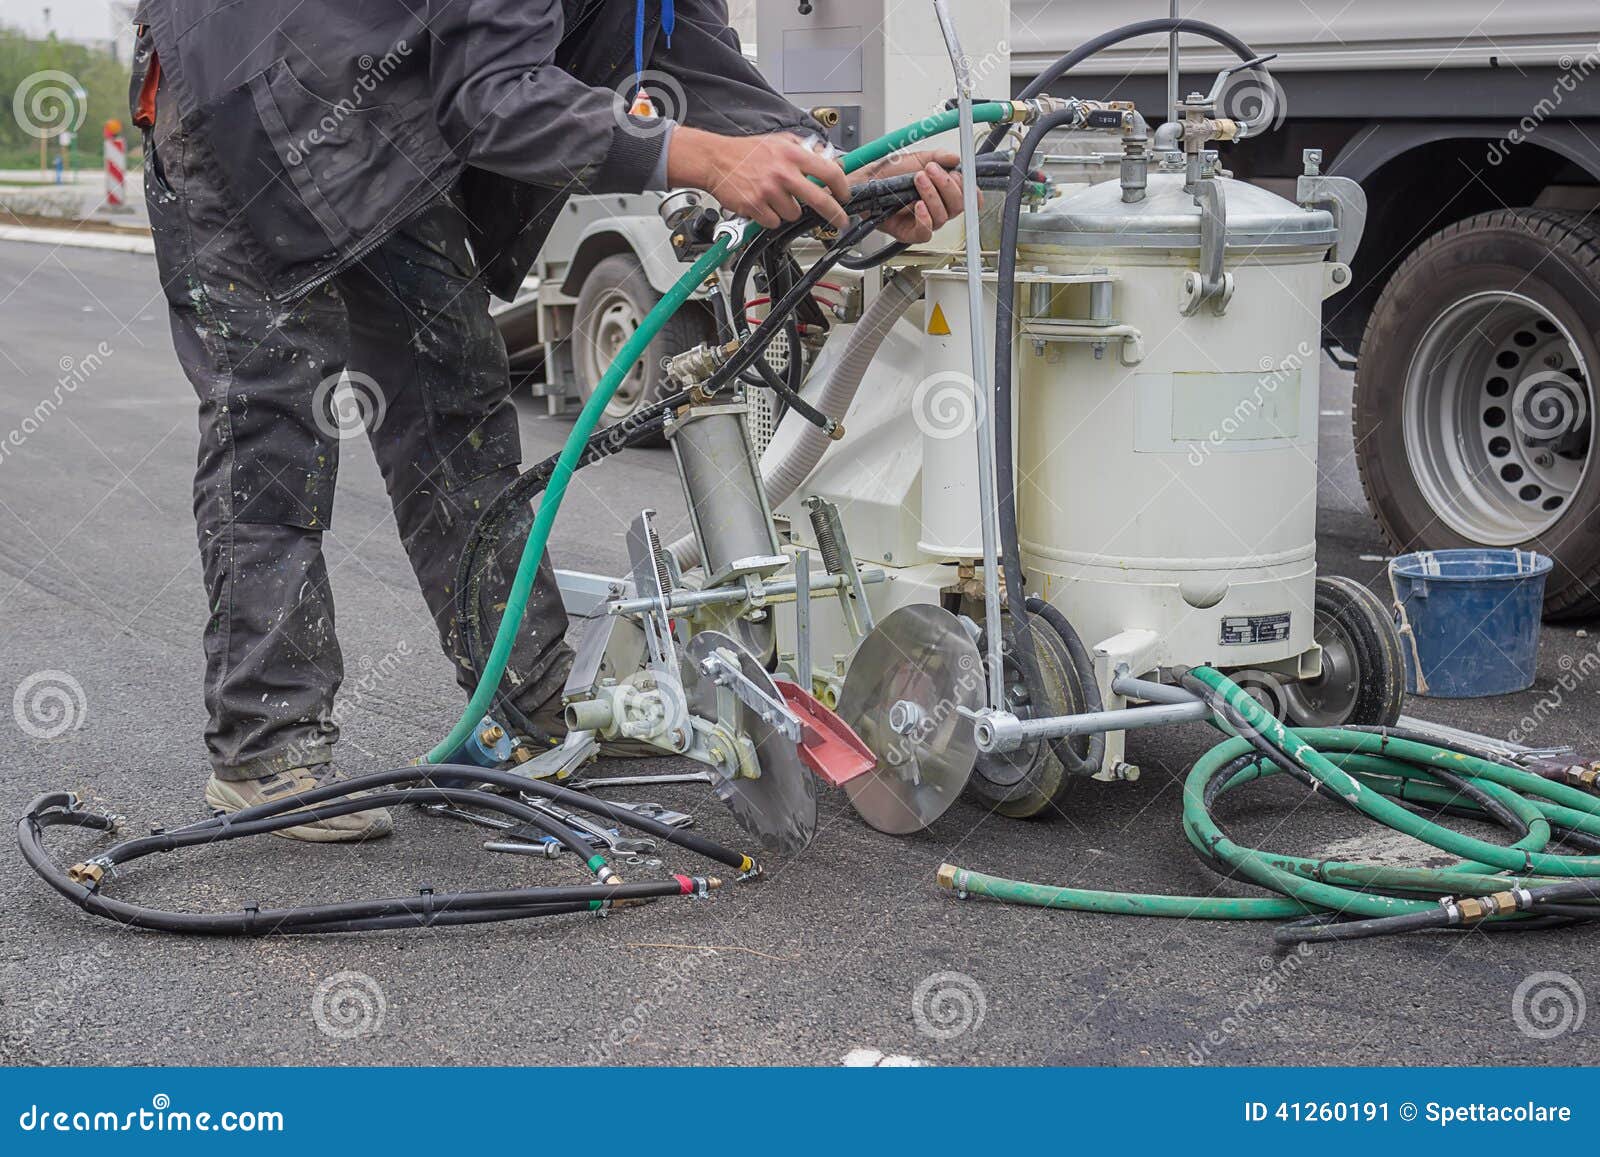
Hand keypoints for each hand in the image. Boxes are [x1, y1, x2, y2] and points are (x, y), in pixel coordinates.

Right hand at [667, 126, 851, 229]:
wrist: (715, 160)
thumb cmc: (747, 151)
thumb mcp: (779, 141)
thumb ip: (805, 149)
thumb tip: (830, 160)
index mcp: (793, 154)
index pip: (829, 172)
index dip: (842, 188)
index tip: (844, 196)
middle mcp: (783, 173)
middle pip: (820, 201)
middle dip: (834, 214)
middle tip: (840, 220)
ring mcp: (769, 191)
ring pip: (794, 214)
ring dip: (788, 210)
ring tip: (775, 197)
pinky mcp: (756, 207)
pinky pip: (774, 222)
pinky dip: (770, 217)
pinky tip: (762, 204)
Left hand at [854, 150, 966, 244]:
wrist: (867, 181)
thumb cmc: (891, 172)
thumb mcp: (918, 158)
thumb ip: (938, 156)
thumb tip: (955, 159)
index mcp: (945, 192)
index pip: (970, 197)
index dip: (968, 189)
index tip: (958, 175)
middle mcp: (938, 208)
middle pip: (958, 206)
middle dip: (947, 185)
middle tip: (931, 170)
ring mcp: (925, 221)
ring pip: (942, 217)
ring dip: (932, 195)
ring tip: (918, 179)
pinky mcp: (910, 233)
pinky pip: (926, 233)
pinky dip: (924, 218)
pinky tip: (918, 205)